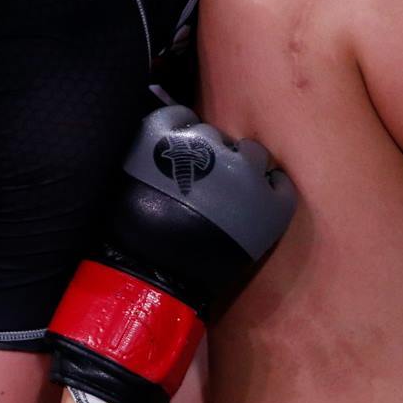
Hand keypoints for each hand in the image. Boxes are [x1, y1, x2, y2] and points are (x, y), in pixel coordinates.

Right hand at [48, 105, 296, 402]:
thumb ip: (143, 154)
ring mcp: (239, 172)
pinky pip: (278, 185)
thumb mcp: (123, 180)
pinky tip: (254, 212)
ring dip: (241, 174)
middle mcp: (201, 144)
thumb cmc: (126, 239)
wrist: (150, 285)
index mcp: (159, 133)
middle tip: (198, 190)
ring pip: (250, 156)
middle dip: (209, 159)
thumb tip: (156, 141)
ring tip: (227, 205)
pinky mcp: (267, 202)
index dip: (180, 141)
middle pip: (214, 137)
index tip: (176, 163)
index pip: (179, 117)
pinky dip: (269, 196)